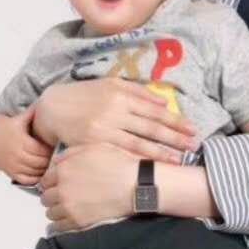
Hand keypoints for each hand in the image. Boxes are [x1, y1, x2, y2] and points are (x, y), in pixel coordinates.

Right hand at [4, 106, 54, 184]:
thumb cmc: (7, 128)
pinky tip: (41, 173)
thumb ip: (32, 112)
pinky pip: (26, 179)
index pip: (41, 149)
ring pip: (34, 171)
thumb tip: (44, 101)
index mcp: (21, 141)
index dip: (51, 150)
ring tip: (51, 165)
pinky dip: (36, 178)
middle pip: (40, 161)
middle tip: (57, 158)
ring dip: (44, 170)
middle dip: (50, 160)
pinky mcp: (11, 172)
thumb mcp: (18, 119)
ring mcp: (13, 165)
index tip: (56, 147)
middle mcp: (16, 154)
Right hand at [34, 78, 198, 162]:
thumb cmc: (84, 96)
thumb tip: (163, 102)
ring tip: (181, 158)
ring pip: (140, 141)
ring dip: (163, 151)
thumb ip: (137, 92)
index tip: (192, 128)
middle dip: (176, 137)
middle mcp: (115, 110)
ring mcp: (105, 127)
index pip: (154, 109)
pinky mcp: (95, 142)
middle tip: (195, 144)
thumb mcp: (109, 85)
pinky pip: (122, 151)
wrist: (53, 108)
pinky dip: (140, 158)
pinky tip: (154, 163)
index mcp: (121, 93)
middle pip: (152, 126)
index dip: (175, 120)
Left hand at [37, 142, 137, 231]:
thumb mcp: (93, 147)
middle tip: (62, 197)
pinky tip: (65, 222)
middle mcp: (62, 188)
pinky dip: (59, 225)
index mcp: (63, 169)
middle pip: (45, 197)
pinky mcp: (77, 221)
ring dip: (56, 210)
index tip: (57, 185)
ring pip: (50, 212)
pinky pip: (58, 227)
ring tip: (67, 209)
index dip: (52, 182)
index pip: (45, 180)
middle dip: (53, 196)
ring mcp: (69, 207)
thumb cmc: (119, 164)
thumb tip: (57, 161)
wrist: (136, 185)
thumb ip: (71, 153)